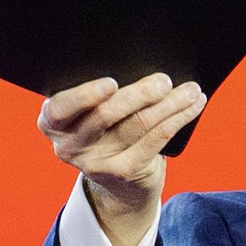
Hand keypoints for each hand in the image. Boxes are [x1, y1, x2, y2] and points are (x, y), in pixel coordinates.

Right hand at [37, 73, 207, 245]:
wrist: (118, 182)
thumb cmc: (104, 130)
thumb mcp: (88, 114)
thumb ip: (98, 95)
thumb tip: (138, 64)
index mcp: (52, 123)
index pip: (60, 109)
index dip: (85, 96)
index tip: (111, 83)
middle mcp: (70, 146)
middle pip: (106, 115)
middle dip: (139, 94)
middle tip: (164, 80)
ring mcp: (97, 162)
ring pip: (138, 125)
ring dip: (169, 104)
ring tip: (190, 89)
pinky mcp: (126, 171)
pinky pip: (157, 138)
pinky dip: (179, 118)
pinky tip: (193, 105)